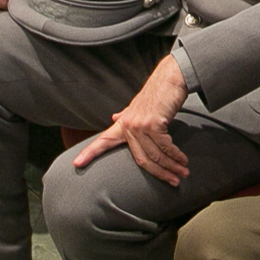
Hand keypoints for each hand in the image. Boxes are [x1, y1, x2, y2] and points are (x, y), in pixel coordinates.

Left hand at [71, 54, 192, 183]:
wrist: (170, 77)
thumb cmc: (157, 92)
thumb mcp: (138, 106)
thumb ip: (126, 115)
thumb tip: (114, 117)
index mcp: (123, 123)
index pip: (104, 140)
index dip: (89, 153)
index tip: (76, 164)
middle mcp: (129, 125)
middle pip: (142, 159)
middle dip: (160, 173)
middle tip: (174, 182)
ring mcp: (140, 125)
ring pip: (155, 155)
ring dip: (172, 167)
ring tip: (183, 174)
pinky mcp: (154, 123)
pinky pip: (165, 147)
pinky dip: (175, 156)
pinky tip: (183, 161)